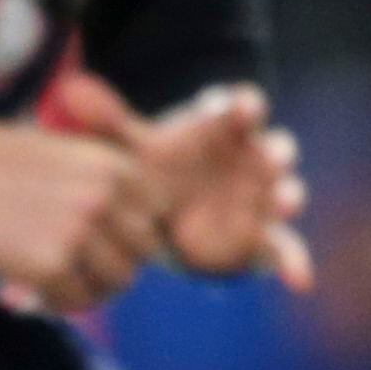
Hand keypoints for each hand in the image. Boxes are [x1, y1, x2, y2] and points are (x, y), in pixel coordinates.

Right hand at [0, 118, 174, 311]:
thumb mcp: (65, 154)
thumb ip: (105, 185)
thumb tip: (141, 230)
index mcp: (112, 166)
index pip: (157, 212)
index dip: (134, 229)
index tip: (106, 237)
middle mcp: (103, 198)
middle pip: (143, 251)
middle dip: (116, 262)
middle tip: (81, 268)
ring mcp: (78, 234)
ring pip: (117, 282)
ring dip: (92, 288)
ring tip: (60, 283)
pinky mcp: (48, 267)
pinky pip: (78, 302)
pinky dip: (60, 304)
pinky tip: (35, 293)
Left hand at [42, 73, 314, 292]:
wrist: (168, 213)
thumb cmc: (158, 169)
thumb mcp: (133, 149)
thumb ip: (108, 121)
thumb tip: (71, 89)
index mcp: (225, 129)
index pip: (241, 109)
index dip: (245, 106)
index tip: (242, 106)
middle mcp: (253, 158)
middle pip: (274, 149)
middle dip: (276, 152)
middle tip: (272, 155)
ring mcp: (262, 198)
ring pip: (284, 193)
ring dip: (287, 196)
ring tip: (284, 202)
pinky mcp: (262, 236)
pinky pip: (284, 249)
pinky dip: (294, 264)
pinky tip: (299, 280)